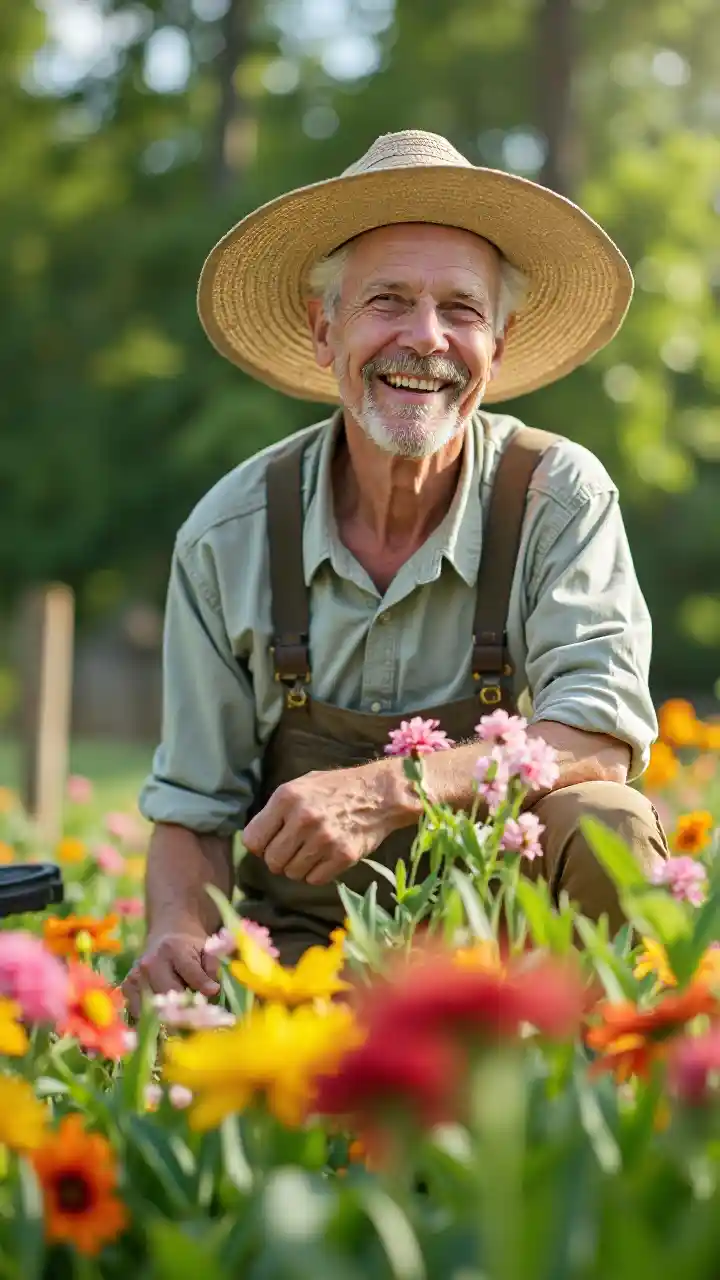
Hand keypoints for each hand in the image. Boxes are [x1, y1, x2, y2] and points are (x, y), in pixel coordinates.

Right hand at [122, 927, 219, 1019]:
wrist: (164, 941)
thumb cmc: (189, 950)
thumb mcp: (205, 950)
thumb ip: (212, 967)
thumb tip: (212, 991)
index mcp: (173, 949)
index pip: (189, 972)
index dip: (203, 985)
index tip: (214, 993)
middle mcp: (150, 962)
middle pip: (169, 994)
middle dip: (187, 1009)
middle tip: (201, 1021)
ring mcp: (136, 976)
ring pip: (154, 1007)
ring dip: (169, 1019)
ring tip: (184, 1027)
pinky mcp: (127, 988)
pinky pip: (138, 1012)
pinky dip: (152, 1021)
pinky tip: (166, 1023)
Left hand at [242, 763, 399, 886]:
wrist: (379, 793)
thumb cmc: (336, 788)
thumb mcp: (301, 785)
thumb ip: (277, 810)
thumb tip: (256, 840)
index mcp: (286, 798)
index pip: (252, 840)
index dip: (260, 845)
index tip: (270, 843)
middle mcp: (303, 818)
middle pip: (272, 861)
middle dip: (279, 860)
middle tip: (293, 850)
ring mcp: (324, 839)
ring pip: (292, 873)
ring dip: (299, 867)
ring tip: (312, 852)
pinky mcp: (343, 856)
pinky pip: (315, 879)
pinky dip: (317, 873)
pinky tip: (326, 858)